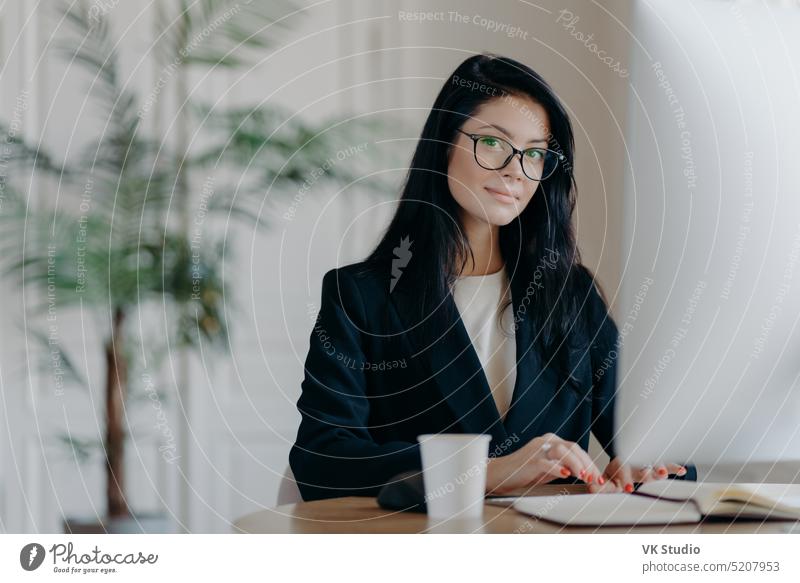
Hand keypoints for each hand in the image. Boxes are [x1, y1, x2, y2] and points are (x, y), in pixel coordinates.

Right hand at [485, 433, 604, 494]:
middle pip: (573, 448)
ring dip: (576, 465)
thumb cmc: (524, 472)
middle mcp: (546, 441)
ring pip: (563, 451)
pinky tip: (565, 475)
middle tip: (595, 479)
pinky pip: (546, 462)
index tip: (598, 477)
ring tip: (584, 477)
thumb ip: (564, 466)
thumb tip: (585, 473)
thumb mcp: (548, 468)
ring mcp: (537, 449)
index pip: (577, 449)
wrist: (500, 474)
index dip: (590, 462)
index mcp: (552, 441)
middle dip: (587, 464)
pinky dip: (557, 468)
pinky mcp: (530, 460)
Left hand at [588, 457, 687, 493]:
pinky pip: (667, 465)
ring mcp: (647, 463)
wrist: (624, 464)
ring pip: (654, 464)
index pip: (622, 470)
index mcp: (620, 464)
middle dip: (644, 471)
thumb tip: (592, 487)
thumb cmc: (616, 475)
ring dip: (660, 467)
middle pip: (640, 465)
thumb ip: (600, 485)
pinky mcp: (658, 466)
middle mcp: (635, 462)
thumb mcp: (606, 480)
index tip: (628, 489)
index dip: (625, 479)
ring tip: (664, 473)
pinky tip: (682, 471)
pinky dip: (674, 467)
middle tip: (649, 475)